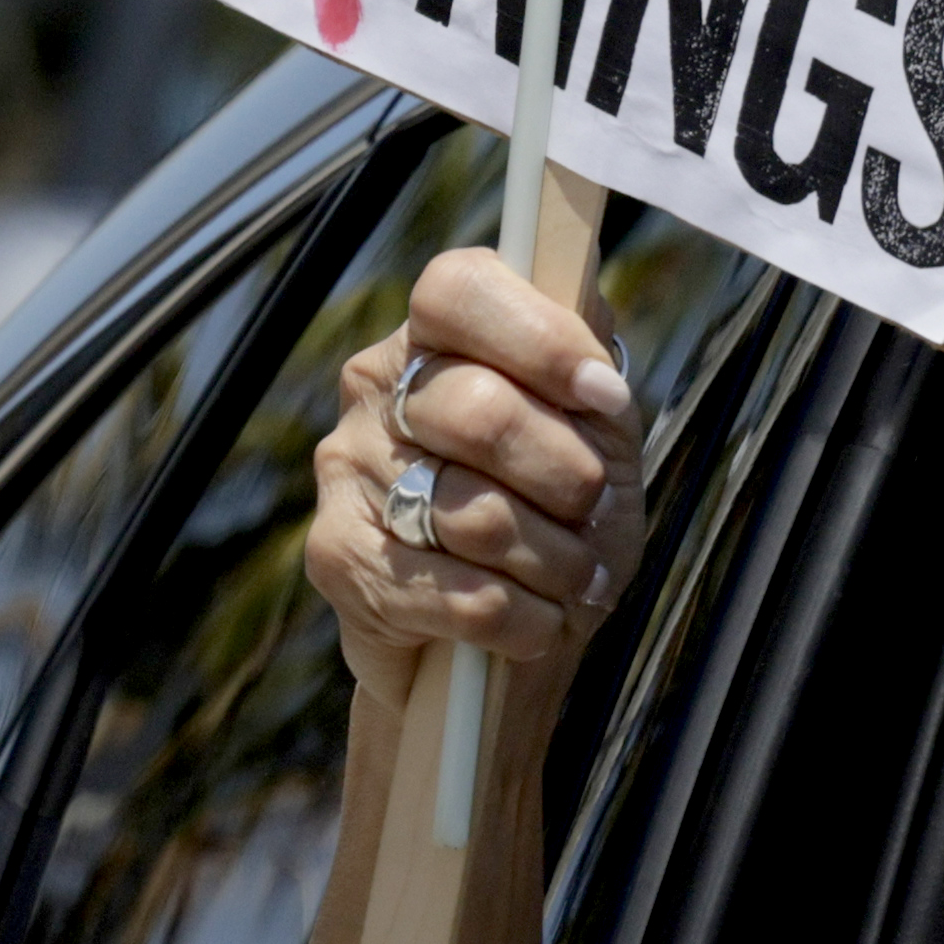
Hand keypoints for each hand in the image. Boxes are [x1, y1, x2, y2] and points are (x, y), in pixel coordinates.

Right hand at [304, 244, 639, 707]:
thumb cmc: (552, 520)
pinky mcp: (338, 557)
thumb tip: (585, 315)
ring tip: (575, 577)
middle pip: (477, 410)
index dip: (539, 340)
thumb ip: (590, 365)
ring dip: (556, 561)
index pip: (457, 291)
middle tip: (592, 508)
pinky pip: (460, 595)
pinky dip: (526, 619)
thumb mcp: (593, 434)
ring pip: (475, 513)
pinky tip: (539, 620)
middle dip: (566, 474)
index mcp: (433, 335)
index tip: (605, 396)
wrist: (491, 653)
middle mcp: (375, 389)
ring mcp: (347, 470)